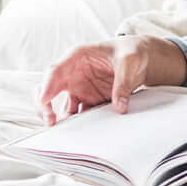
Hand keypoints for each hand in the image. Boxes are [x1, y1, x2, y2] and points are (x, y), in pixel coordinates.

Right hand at [36, 35, 185, 124]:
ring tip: (69, 133)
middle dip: (45, 106)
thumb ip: (123, 82)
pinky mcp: (89, 101)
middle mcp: (73, 74)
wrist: (141, 59)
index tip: (44, 99)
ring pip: (62, 107)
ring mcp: (80, 89)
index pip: (55, 70)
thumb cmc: (131, 51)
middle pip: (49, 90)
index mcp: (77, 57)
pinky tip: (85, 133)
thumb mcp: (129, 61)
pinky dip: (80, 124)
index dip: (47, 85)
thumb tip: (119, 107)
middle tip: (50, 120)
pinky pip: (80, 115)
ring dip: (63, 120)